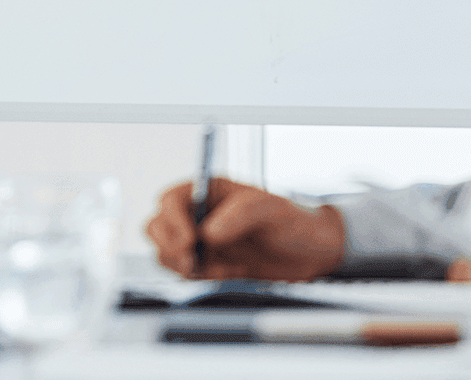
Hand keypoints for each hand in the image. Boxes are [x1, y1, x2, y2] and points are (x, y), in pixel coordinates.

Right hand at [144, 177, 345, 280]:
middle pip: (157, 226)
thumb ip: (238, 216)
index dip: (172, 220)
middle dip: (168, 245)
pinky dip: (198, 278)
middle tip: (190, 260)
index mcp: (207, 191)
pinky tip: (225, 274)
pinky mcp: (209, 264)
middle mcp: (199, 215)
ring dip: (179, 263)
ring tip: (210, 269)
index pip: (171, 200)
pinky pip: (186, 273)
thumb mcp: (269, 209)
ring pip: (166, 251)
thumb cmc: (293, 221)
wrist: (313, 253)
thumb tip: (208, 233)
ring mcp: (201, 241)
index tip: (189, 239)